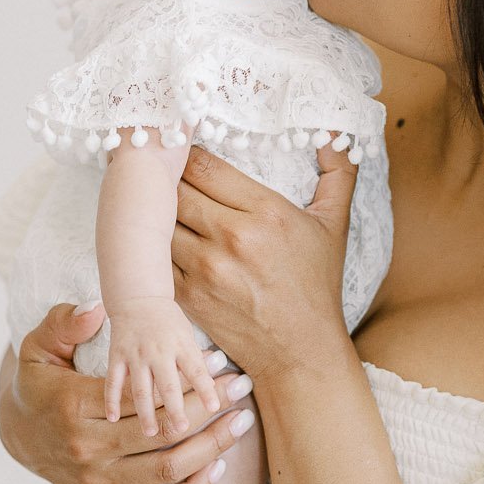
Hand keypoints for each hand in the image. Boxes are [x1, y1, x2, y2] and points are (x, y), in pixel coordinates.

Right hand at [0, 302, 257, 483]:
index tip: (221, 358)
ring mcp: (98, 482)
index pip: (144, 395)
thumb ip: (65, 324)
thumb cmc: (39, 384)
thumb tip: (96, 311)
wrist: (19, 436)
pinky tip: (219, 466)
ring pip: (168, 469)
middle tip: (243, 386)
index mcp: (74, 407)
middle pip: (163, 432)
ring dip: (212, 446)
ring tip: (243, 421)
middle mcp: (88, 450)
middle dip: (210, 408)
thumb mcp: (39, 347)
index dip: (186, 378)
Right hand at [103, 296, 222, 435]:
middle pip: (167, 384)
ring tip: (150, 433)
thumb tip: (216, 385)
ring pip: (140, 388)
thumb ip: (197, 361)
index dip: (206, 388)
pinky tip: (113, 419)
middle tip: (181, 429)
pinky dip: (111, 400)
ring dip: (145, 412)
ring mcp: (136, 355)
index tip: (215, 408)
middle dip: (174, 408)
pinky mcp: (116, 356)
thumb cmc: (169, 321)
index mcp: (181, 345)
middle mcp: (158, 351)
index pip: (196, 370)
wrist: (138, 297)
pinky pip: (112, 381)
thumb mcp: (188, 335)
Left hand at [171, 140, 358, 387]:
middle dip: (162, 177)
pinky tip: (148, 236)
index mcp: (266, 213)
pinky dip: (147, 245)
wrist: (301, 352)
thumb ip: (338, 171)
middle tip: (154, 168)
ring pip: (157, 222)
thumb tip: (337, 131)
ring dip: (151, 210)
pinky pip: (153, 258)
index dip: (184, 153)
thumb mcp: (335, 224)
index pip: (205, 166)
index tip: (178, 148)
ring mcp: (205, 269)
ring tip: (145, 200)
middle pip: (174, 189)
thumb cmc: (317, 285)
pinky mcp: (186, 296)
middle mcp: (233, 238)